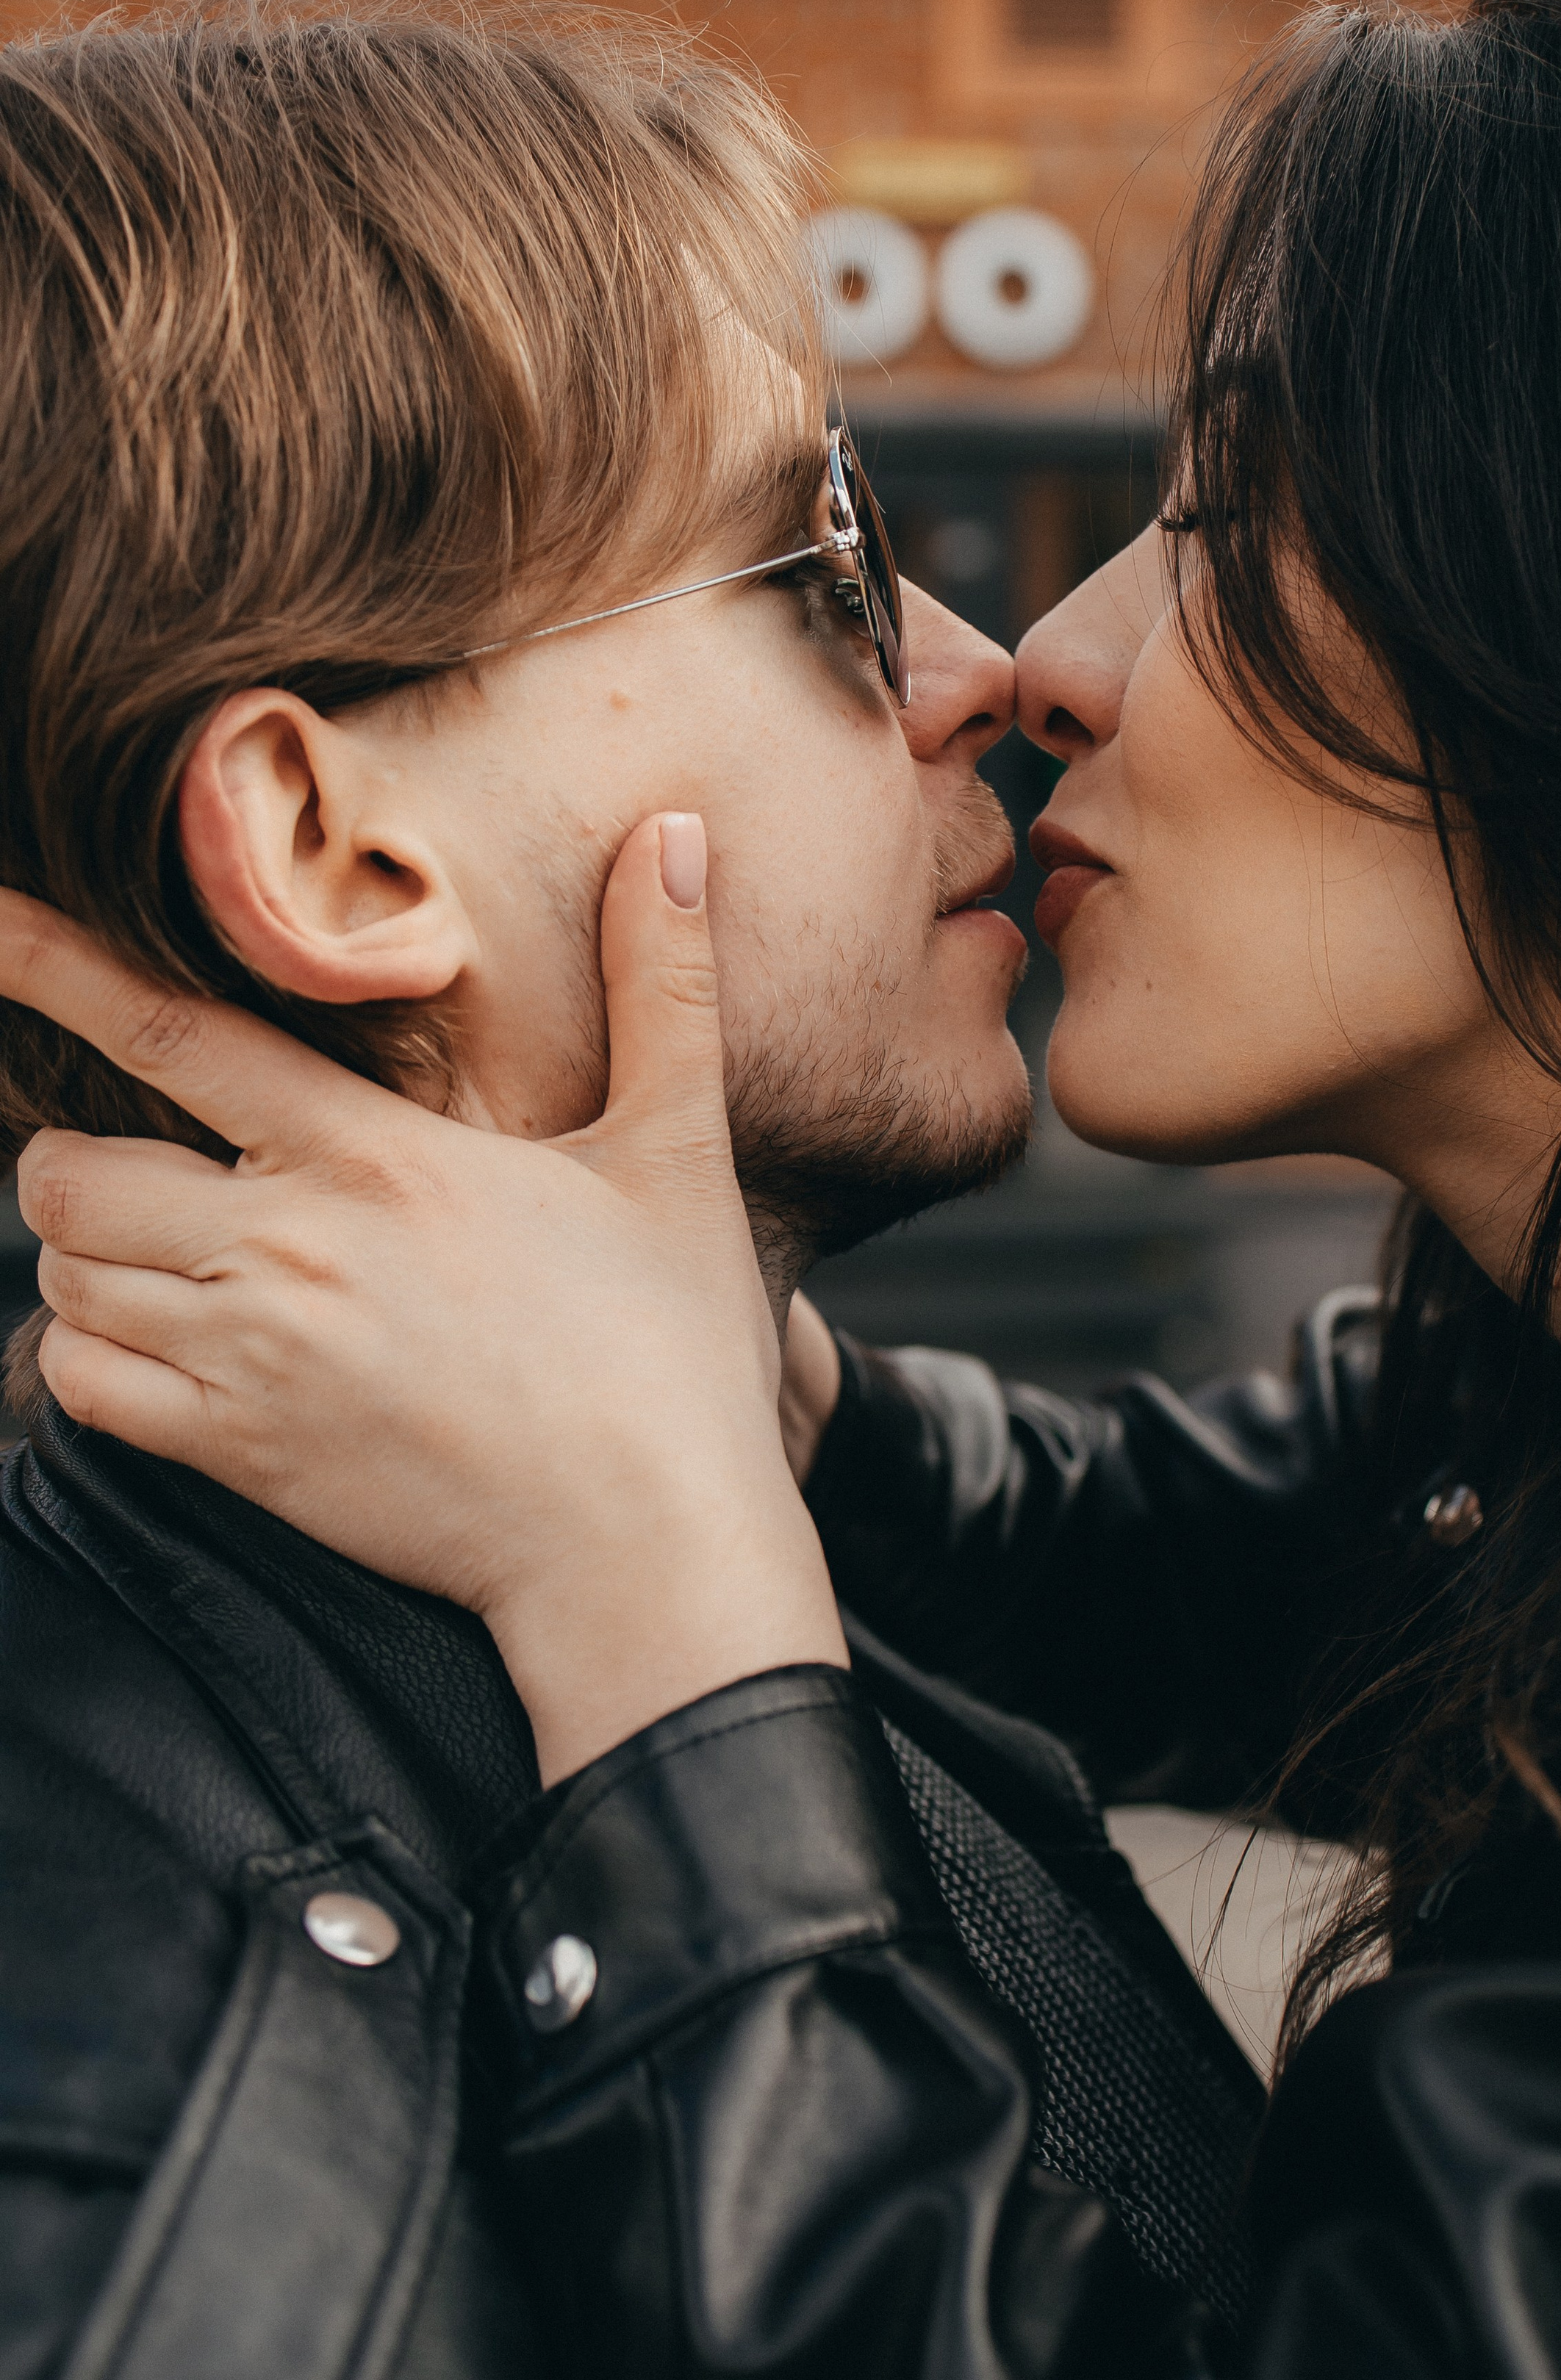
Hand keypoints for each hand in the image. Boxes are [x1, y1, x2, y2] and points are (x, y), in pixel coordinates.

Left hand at [0, 819, 845, 1786]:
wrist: (649, 1546)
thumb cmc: (671, 1352)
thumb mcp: (676, 1154)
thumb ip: (662, 988)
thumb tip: (678, 833)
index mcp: (375, 1156)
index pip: (170, 1034)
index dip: (51, 969)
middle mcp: (291, 1247)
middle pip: (72, 1173)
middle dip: (73, 1162)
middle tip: (134, 1172)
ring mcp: (255, 1359)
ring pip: (67, 1279)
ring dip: (84, 1261)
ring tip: (153, 1262)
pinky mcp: (245, 1456)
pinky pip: (83, 1389)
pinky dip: (86, 1361)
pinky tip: (152, 1352)